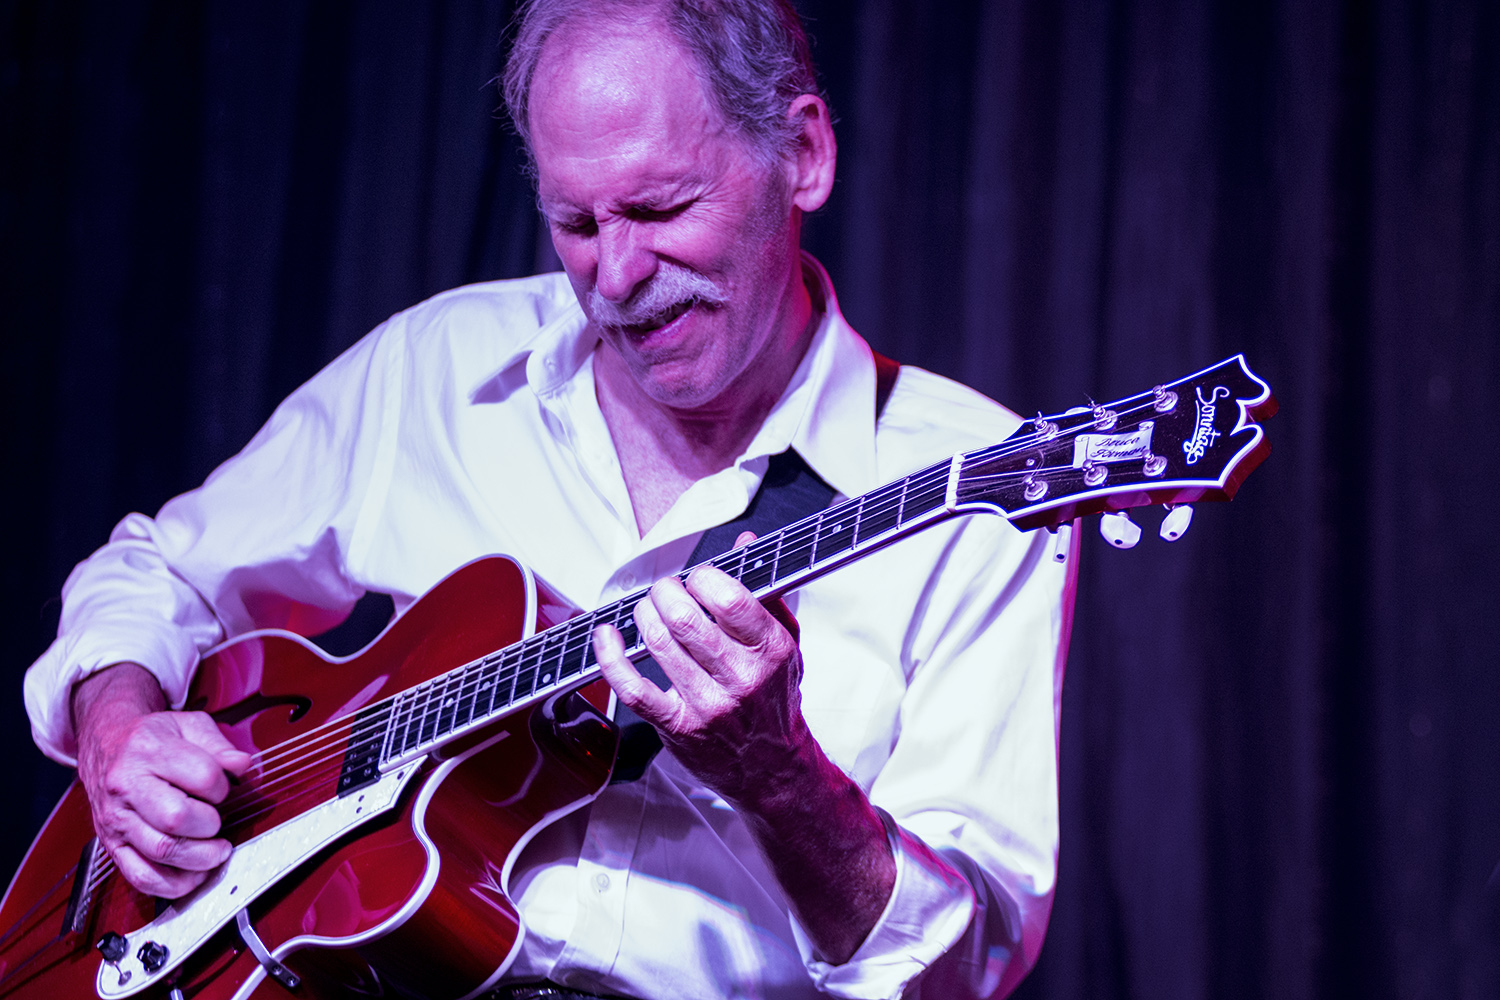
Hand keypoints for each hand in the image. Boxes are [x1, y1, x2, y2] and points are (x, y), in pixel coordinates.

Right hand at [72, 663, 251, 897]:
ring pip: (161, 851)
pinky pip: (141, 876)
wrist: (105, 744)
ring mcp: (116, 819)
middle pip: (178, 819)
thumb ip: (219, 745)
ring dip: (200, 858)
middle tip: (219, 821)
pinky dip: (173, 884)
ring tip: (217, 851)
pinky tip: (194, 874)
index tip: (223, 790)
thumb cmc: (151, 737)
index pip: (203, 777)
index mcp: (149, 750)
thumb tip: (243, 766)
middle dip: (211, 825)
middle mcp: (127, 786)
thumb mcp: (188, 725)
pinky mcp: (111, 845)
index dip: (224, 788)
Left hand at [593, 532, 810, 805]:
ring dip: (643, 615)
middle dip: (665, 592)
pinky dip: (611, 657)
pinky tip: (606, 636)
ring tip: (647, 610)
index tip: (698, 577)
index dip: (704, 577)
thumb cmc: (775, 700)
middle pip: (686, 619)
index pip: (730, 599)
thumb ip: (766, 592)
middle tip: (666, 591)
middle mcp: (741, 677)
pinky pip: (633, 689)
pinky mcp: (679, 727)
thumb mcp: (787, 644)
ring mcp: (708, 705)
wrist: (773, 770)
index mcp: (771, 650)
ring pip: (659, 645)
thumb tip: (744, 543)